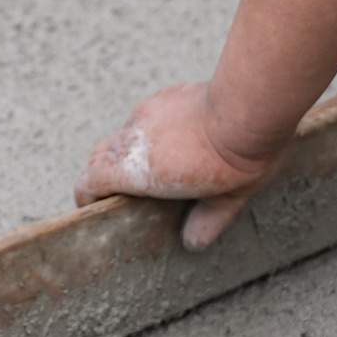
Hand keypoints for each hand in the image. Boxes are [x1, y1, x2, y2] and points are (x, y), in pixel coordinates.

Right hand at [77, 82, 275, 250]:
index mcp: (138, 169)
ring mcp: (148, 112)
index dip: (88, 195)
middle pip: (100, 155)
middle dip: (104, 175)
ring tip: (159, 166)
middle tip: (125, 192)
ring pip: (125, 134)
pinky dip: (154, 132)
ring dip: (132, 152)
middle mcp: (134, 137)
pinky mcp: (166, 96)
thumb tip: (193, 241)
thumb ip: (207, 221)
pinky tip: (183, 138)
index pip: (90, 179)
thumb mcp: (228, 199)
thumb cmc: (238, 157)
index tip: (96, 207)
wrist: (249, 106)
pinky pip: (148, 116)